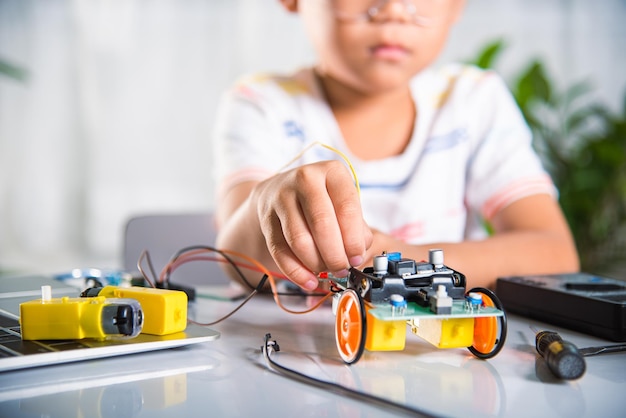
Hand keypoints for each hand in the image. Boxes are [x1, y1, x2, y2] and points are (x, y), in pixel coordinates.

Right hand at [251, 160, 371, 289]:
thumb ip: (357, 228)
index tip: (356, 258)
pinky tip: (308, 281)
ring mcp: (282, 197)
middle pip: (321, 224)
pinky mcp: (266, 218)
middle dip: (335, 255)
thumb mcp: (343, 203)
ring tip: (327, 272)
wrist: (279, 190)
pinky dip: (296, 272)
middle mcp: (305, 179)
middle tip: (342, 269)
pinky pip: (280, 251)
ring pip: (299, 239)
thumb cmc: (321, 200)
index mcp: (332, 172)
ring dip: (316, 264)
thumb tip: (358, 254)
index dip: (353, 239)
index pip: (347, 208)